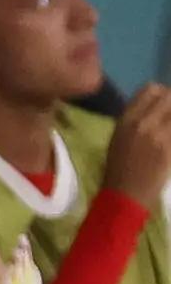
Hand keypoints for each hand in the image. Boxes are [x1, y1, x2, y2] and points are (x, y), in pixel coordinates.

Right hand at [104, 84, 170, 212]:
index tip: (165, 101)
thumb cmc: (119, 167)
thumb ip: (135, 119)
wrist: (125, 193)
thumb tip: (154, 107)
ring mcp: (159, 136)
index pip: (150, 89)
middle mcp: (143, 123)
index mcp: (126, 118)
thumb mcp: (118, 137)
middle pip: (169, 97)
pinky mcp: (170, 149)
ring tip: (170, 128)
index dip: (162, 93)